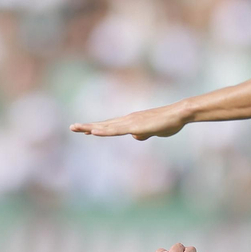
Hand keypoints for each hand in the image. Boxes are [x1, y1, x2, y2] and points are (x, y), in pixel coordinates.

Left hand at [70, 103, 187, 139]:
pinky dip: (105, 131)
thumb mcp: (153, 131)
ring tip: (77, 128)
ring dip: (92, 127)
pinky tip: (95, 132)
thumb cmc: (168, 122)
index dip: (97, 128)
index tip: (85, 130)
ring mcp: (131, 122)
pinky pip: (117, 130)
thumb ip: (143, 133)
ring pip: (108, 127)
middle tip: (72, 127)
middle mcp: (128, 120)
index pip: (110, 125)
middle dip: (88, 126)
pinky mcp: (136, 126)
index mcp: (131, 122)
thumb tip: (135, 136)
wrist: (178, 114)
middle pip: (105, 124)